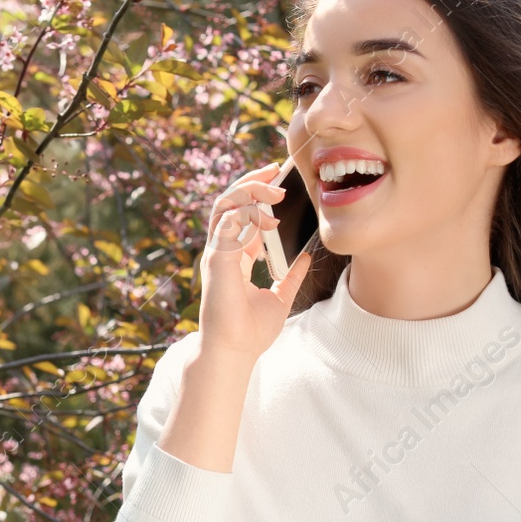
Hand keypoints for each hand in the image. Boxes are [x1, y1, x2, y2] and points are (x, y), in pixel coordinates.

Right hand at [197, 162, 312, 363]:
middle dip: (251, 181)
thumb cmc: (250, 332)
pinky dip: (248, 213)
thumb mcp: (279, 298)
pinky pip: (228, 220)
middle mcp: (222, 251)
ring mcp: (216, 252)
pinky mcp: (216, 257)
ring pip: (224, 204)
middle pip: (230, 202)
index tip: (280, 184)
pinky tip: (269, 219)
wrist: (234, 351)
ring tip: (274, 189)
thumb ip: (290, 277)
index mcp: (234, 258)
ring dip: (248, 189)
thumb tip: (304, 258)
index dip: (258, 196)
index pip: (242, 216)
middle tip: (275, 170)